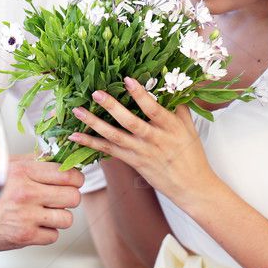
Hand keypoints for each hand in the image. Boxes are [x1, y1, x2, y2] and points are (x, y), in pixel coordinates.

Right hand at [0, 154, 82, 250]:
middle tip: (60, 197)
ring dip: (59, 216)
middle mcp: (27, 193)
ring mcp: (26, 217)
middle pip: (73, 197)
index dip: (75, 178)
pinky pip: (53, 236)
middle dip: (69, 197)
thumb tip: (56, 157)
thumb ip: (32, 161)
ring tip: (46, 212)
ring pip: (67, 218)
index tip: (71, 181)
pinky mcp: (23, 237)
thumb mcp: (3, 164)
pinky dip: (47, 232)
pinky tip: (35, 224)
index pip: (68, 174)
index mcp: (24, 171)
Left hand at [69, 77, 217, 200]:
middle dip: (112, 107)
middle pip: (130, 122)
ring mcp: (142, 152)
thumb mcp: (189, 127)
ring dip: (95, 124)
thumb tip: (168, 83)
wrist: (192, 187)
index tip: (127, 80)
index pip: (154, 109)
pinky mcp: (133, 162)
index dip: (140, 95)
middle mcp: (155, 139)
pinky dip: (92, 143)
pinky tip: (75, 136)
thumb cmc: (192, 154)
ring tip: (78, 111)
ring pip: (115, 137)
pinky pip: (109, 151)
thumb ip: (178, 105)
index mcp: (171, 127)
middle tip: (96, 93)